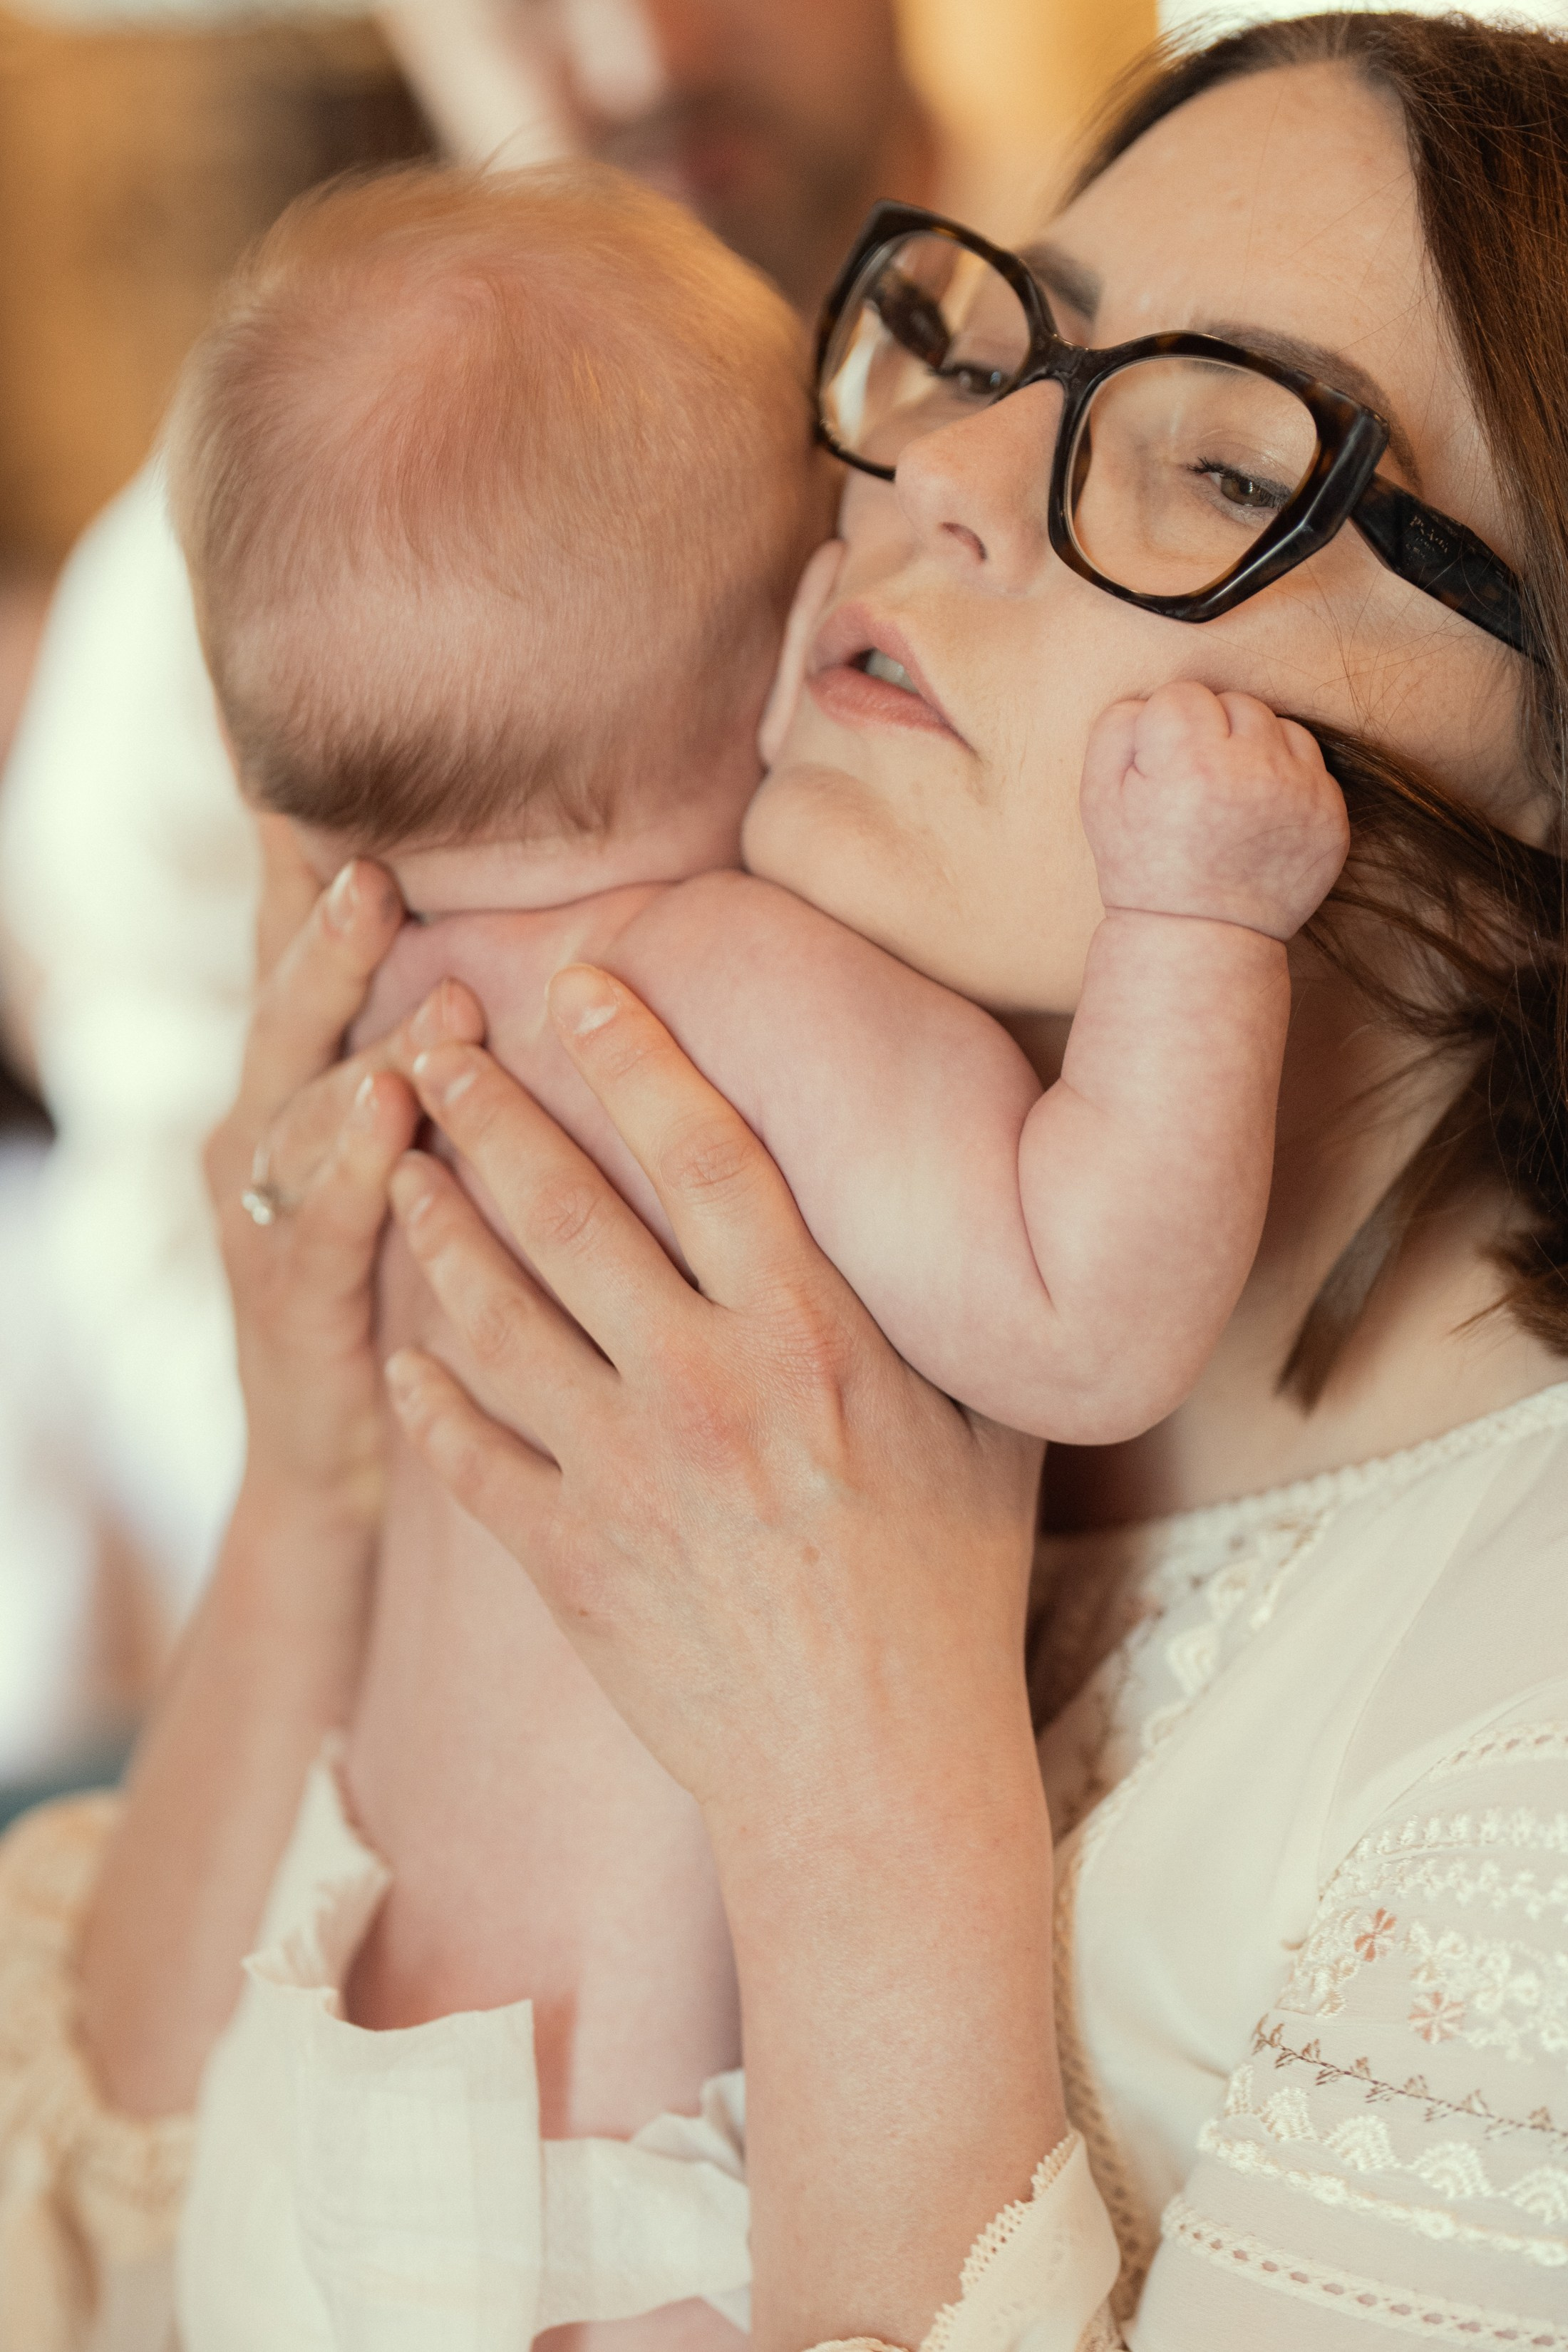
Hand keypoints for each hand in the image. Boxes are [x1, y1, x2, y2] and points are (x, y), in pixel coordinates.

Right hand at [207, 816, 483, 1528]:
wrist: (346, 1460)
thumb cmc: (407, 1280)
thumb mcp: (423, 1152)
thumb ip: (451, 1054)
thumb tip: (538, 943)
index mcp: (300, 1083)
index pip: (303, 958)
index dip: (308, 871)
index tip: (330, 781)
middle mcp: (263, 1133)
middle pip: (288, 1009)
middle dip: (325, 933)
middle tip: (370, 857)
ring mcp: (260, 1214)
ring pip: (297, 1103)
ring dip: (358, 1036)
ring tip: (427, 975)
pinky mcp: (284, 1296)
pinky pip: (315, 1216)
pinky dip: (354, 1160)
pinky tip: (392, 1110)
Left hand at [380, 960, 1042, 1824]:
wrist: (874, 1779)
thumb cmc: (950, 1598)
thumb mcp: (983, 1433)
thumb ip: (939, 1316)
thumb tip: (950, 1210)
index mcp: (810, 1338)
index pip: (708, 1154)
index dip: (636, 1055)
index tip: (580, 983)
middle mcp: (702, 1387)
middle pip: (568, 1212)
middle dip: (491, 1112)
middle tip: (434, 1041)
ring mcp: (621, 1476)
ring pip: (493, 1316)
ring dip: (435, 1226)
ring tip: (399, 1163)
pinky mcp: (567, 1561)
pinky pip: (469, 1456)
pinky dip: (430, 1396)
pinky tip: (404, 1353)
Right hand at [1082, 678, 1348, 939]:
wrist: (1201, 937)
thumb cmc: (1142, 866)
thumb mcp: (1098, 798)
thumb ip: (1117, 727)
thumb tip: (1154, 697)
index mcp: (1191, 764)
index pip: (1180, 695)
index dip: (1163, 732)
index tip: (1161, 773)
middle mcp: (1253, 772)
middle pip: (1234, 701)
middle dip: (1210, 733)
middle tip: (1194, 786)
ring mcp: (1300, 793)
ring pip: (1277, 723)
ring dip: (1251, 748)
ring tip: (1228, 796)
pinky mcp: (1331, 814)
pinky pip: (1309, 760)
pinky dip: (1283, 776)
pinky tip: (1257, 813)